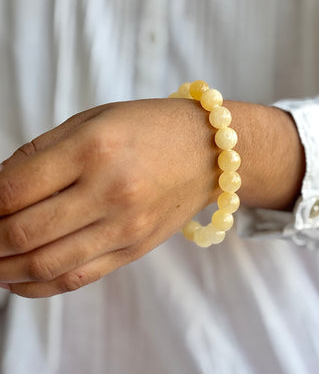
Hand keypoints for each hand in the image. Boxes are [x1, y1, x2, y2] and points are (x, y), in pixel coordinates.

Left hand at [0, 99, 219, 296]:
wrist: (210, 151)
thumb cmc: (152, 127)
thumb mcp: (95, 120)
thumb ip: (43, 152)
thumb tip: (0, 189)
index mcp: (95, 148)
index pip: (13, 188)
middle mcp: (110, 192)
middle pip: (21, 233)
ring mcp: (125, 227)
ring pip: (45, 264)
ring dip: (3, 269)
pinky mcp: (135, 249)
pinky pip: (78, 278)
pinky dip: (39, 285)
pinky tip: (19, 279)